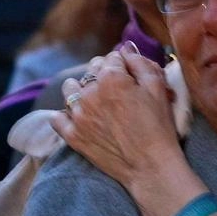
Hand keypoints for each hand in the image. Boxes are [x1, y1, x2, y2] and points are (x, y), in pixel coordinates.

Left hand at [52, 47, 202, 215]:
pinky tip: (79, 118)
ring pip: (70, 89)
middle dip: (103, 75)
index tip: (131, 77)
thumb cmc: (159, 127)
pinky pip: (57, 117)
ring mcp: (78, 115)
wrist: (150, 166)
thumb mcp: (158, 89)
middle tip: (118, 91)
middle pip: (91, 71)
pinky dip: (66, 115)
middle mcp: (90, 92)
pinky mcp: (73, 136)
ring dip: (80, 90)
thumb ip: (140, 63)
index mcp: (112, 78)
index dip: (123, 66)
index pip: (112, 58)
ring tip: (96, 102)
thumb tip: (126, 50)